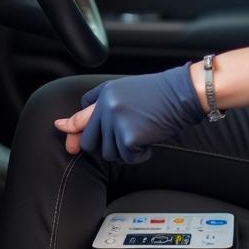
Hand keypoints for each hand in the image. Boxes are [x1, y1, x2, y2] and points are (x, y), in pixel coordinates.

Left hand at [54, 65, 203, 163]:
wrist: (182, 93)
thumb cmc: (160, 92)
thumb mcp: (127, 90)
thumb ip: (103, 105)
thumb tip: (72, 124)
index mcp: (105, 93)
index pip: (80, 116)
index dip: (74, 128)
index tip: (66, 132)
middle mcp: (107, 106)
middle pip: (88, 141)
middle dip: (101, 146)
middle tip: (121, 143)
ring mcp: (117, 122)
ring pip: (108, 153)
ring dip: (124, 151)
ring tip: (141, 137)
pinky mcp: (129, 136)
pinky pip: (126, 158)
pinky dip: (139, 155)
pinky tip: (148, 144)